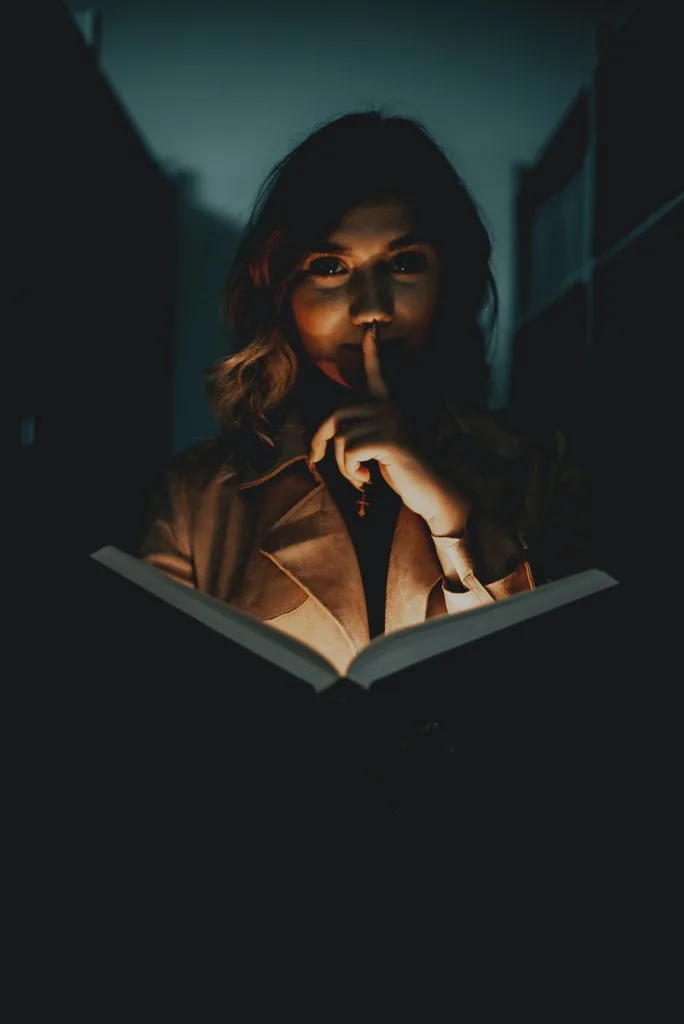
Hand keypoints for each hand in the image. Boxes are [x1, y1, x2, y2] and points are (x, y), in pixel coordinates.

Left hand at [308, 323, 471, 535]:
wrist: (428, 491)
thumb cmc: (399, 472)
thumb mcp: (376, 448)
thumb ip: (358, 434)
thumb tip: (326, 438)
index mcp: (388, 408)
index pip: (377, 376)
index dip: (373, 354)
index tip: (370, 329)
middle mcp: (389, 409)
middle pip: (337, 415)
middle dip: (321, 440)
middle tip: (318, 460)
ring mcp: (390, 423)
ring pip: (342, 439)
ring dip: (342, 466)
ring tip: (359, 477)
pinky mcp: (388, 440)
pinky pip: (350, 452)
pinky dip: (351, 471)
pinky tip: (367, 479)